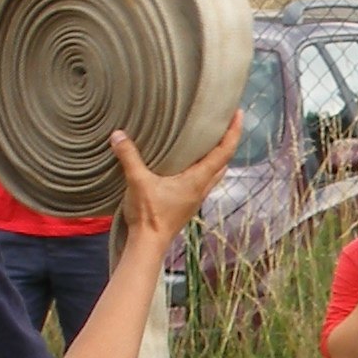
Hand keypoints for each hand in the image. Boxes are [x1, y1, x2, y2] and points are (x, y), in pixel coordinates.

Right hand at [113, 112, 239, 244]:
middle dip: (227, 141)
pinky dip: (204, 167)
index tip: (239, 114)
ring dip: (217, 156)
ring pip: (215, 172)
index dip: (233, 132)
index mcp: (198, 180)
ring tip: (211, 139)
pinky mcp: (187, 203)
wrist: (149, 243)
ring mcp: (196, 197)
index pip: (223, 152)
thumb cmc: (149, 215)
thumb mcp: (137, 182)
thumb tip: (118, 135)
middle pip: (224, 161)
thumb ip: (129, 157)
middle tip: (225, 122)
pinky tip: (191, 163)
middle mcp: (202, 188)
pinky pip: (203, 180)